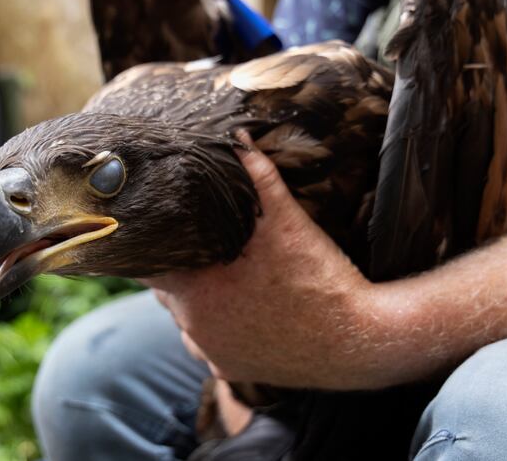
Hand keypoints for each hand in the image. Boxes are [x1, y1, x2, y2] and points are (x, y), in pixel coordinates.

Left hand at [144, 135, 371, 388]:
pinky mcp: (232, 370)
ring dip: (201, 299)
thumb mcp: (286, 222)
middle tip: (212, 249)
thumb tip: (238, 137)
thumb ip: (257, 177)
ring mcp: (212, 352)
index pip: (147, 265)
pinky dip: (221, 327)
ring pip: (189, 317)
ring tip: (232, 279)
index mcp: (192, 291)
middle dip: (185, 269)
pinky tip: (245, 311)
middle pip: (169, 290)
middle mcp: (193, 327)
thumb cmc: (318, 280)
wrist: (359, 340)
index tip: (172, 233)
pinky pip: (211, 344)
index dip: (157, 246)